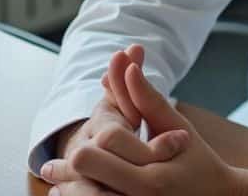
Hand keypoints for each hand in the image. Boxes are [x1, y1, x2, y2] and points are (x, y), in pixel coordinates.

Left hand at [44, 60, 247, 195]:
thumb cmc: (198, 161)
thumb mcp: (177, 127)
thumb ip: (148, 99)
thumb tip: (126, 65)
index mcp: (152, 177)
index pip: (102, 150)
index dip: (87, 144)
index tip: (72, 147)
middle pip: (88, 177)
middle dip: (68, 172)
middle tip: (49, 168)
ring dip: (70, 193)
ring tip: (56, 186)